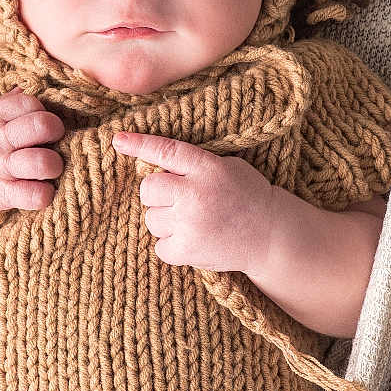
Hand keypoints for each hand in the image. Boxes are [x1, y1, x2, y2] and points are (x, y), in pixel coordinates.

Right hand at [0, 87, 65, 221]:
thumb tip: (23, 88)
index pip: (28, 101)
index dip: (41, 109)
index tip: (39, 121)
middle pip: (41, 125)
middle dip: (56, 131)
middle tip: (52, 142)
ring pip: (42, 162)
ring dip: (54, 165)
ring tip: (48, 169)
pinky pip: (33, 195)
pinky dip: (44, 195)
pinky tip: (40, 191)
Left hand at [110, 129, 276, 276]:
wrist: (271, 235)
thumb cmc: (247, 196)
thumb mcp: (228, 167)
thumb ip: (194, 164)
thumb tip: (151, 163)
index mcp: (207, 168)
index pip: (166, 151)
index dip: (139, 144)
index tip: (118, 140)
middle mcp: (195, 194)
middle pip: (148, 188)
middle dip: (158, 194)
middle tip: (180, 200)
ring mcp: (189, 223)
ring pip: (151, 218)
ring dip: (165, 221)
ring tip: (193, 222)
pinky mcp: (187, 250)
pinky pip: (159, 245)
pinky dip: (172, 245)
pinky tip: (192, 240)